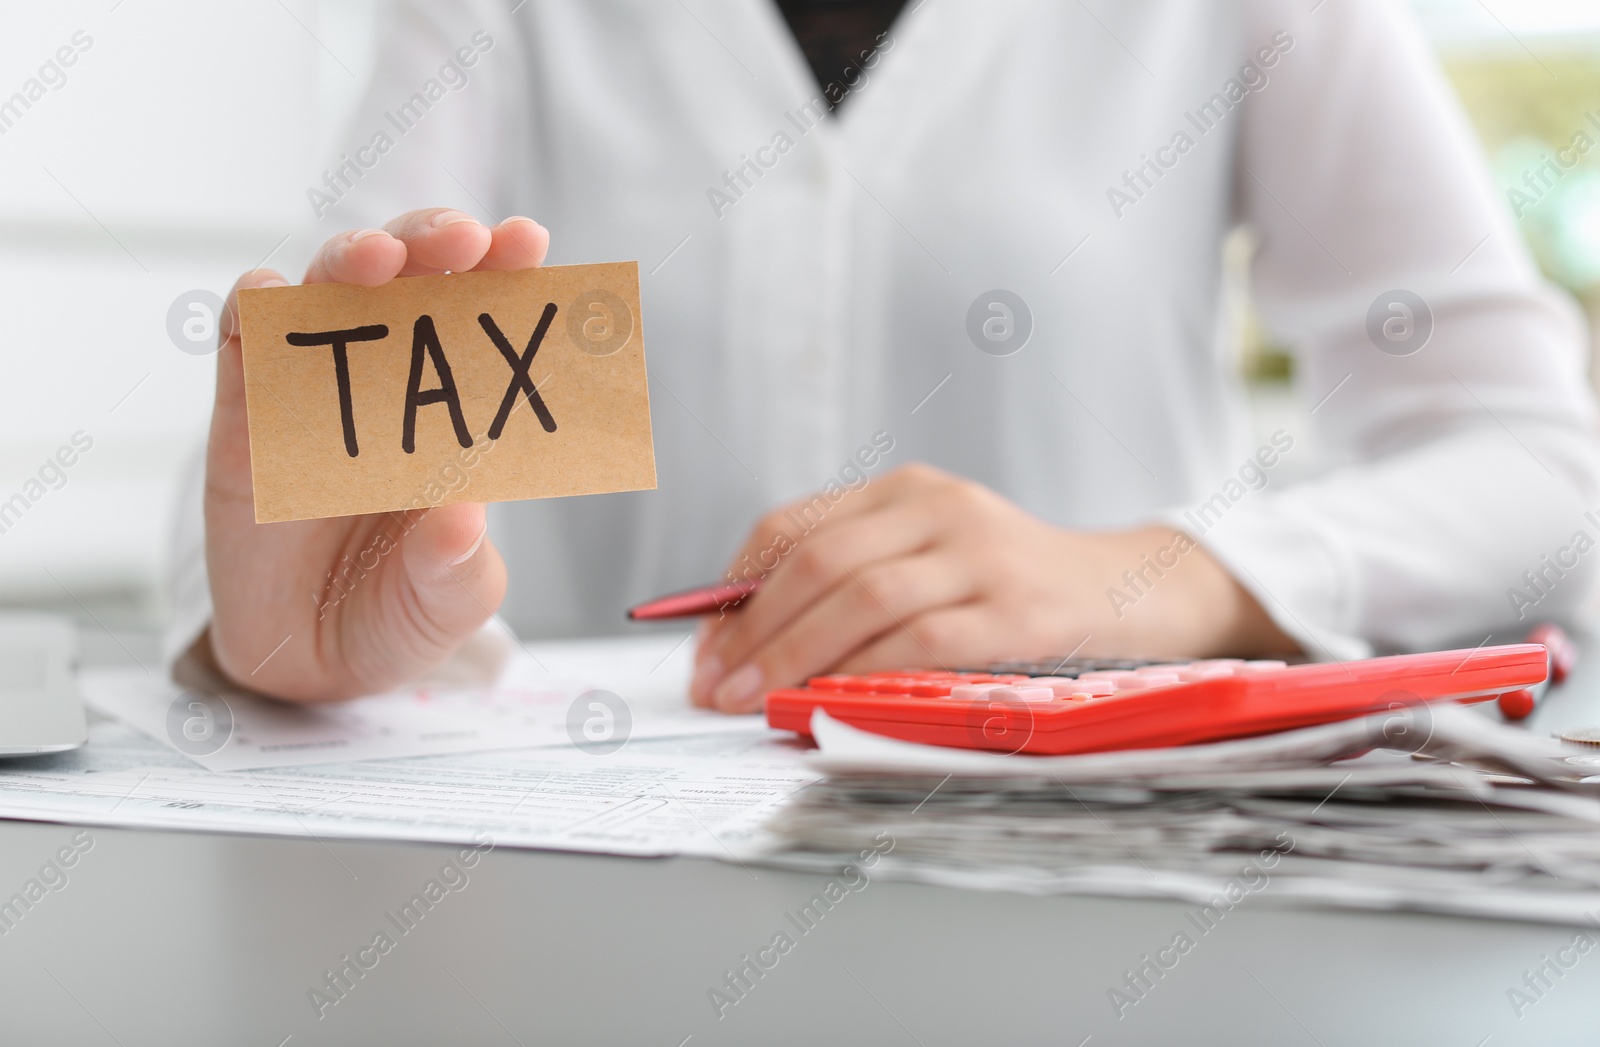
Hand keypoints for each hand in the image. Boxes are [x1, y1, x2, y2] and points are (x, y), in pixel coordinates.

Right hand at [199, 209, 549, 700]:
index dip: (505, 273)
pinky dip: (254, 308)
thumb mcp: (447, 604)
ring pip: (326, 290)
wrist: (309, 664)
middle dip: (435, 241)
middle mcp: (388, 383)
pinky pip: (244, 342)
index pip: (483, 320)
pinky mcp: (244, 416)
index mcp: (456, 411)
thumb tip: (461, 519)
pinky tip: (272, 298)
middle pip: (409, 279)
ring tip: (378, 260)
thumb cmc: (400, 612)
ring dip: (352, 259)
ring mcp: (314, 390)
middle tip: (464, 239)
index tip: (530, 243)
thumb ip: (457, 569)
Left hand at [688, 464, 1295, 711]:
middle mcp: (939, 506)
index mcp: (904, 490)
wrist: (1133, 592)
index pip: (792, 526)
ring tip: (753, 700)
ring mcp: (984, 553)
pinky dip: (867, 671)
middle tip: (713, 687)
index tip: (702, 649)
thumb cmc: (1011, 588)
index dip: (734, 590)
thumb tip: (746, 643)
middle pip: (818, 560)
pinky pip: (924, 638)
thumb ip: (855, 581)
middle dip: (752, 631)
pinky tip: (831, 698)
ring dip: (794, 653)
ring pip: (864, 596)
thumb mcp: (932, 560)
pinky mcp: (1021, 608)